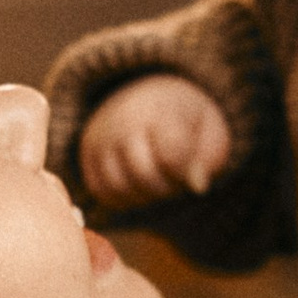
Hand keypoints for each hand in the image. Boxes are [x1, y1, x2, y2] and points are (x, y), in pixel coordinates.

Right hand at [79, 74, 233, 207]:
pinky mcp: (87, 154)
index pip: (170, 154)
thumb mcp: (210, 131)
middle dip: (167, 188)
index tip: (197, 176)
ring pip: (118, 187)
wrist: (152, 98)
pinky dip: (123, 199)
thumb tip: (196, 186)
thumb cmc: (187, 122)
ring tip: (159, 183)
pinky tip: (140, 187)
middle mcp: (123, 119)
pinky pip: (101, 191)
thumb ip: (208, 158)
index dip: (187, 173)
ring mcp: (101, 137)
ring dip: (145, 197)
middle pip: (143, 174)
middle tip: (177, 179)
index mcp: (161, 107)